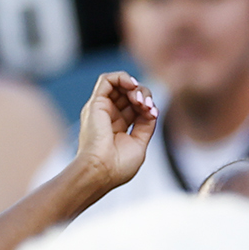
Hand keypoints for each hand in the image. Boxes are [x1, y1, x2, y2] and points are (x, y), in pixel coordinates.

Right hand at [70, 72, 157, 194]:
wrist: (100, 171)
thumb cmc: (117, 166)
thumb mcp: (139, 144)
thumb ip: (145, 125)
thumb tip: (151, 111)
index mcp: (119, 128)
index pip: (136, 107)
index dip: (148, 106)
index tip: (153, 114)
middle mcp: (109, 116)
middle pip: (130, 94)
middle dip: (144, 96)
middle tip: (147, 107)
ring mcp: (102, 109)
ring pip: (120, 85)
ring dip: (135, 88)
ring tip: (139, 101)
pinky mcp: (95, 103)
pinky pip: (107, 79)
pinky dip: (122, 78)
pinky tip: (132, 86)